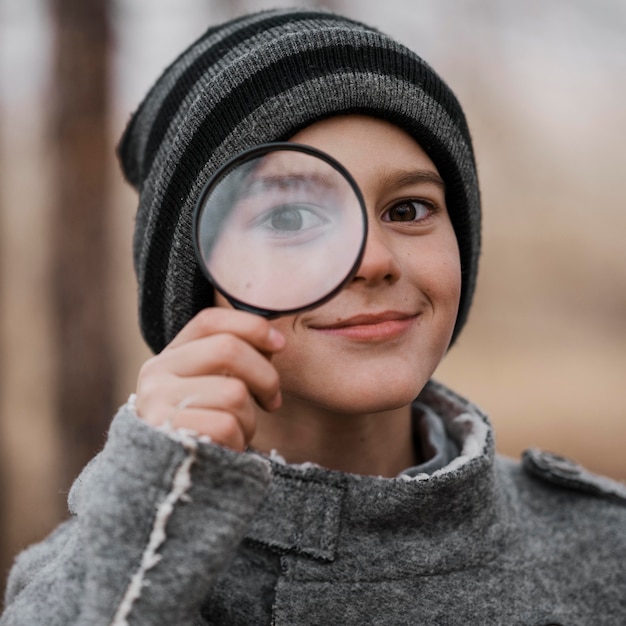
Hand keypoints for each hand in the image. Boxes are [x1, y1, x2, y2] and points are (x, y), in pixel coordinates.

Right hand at [135, 308, 284, 450]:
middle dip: (265, 376)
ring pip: (234, 392)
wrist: (168, 483)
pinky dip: (239, 440)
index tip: (279, 344)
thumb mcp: (211, 388)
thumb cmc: (202, 430)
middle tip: (272, 400)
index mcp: (170, 356)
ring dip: (250, 418)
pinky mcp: (167, 435)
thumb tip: (275, 342)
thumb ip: (233, 363)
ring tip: (238, 432)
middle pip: (228, 349)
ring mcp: (157, 404)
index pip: (210, 321)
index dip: (251, 325)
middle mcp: (156, 374)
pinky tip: (228, 448)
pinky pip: (227, 425)